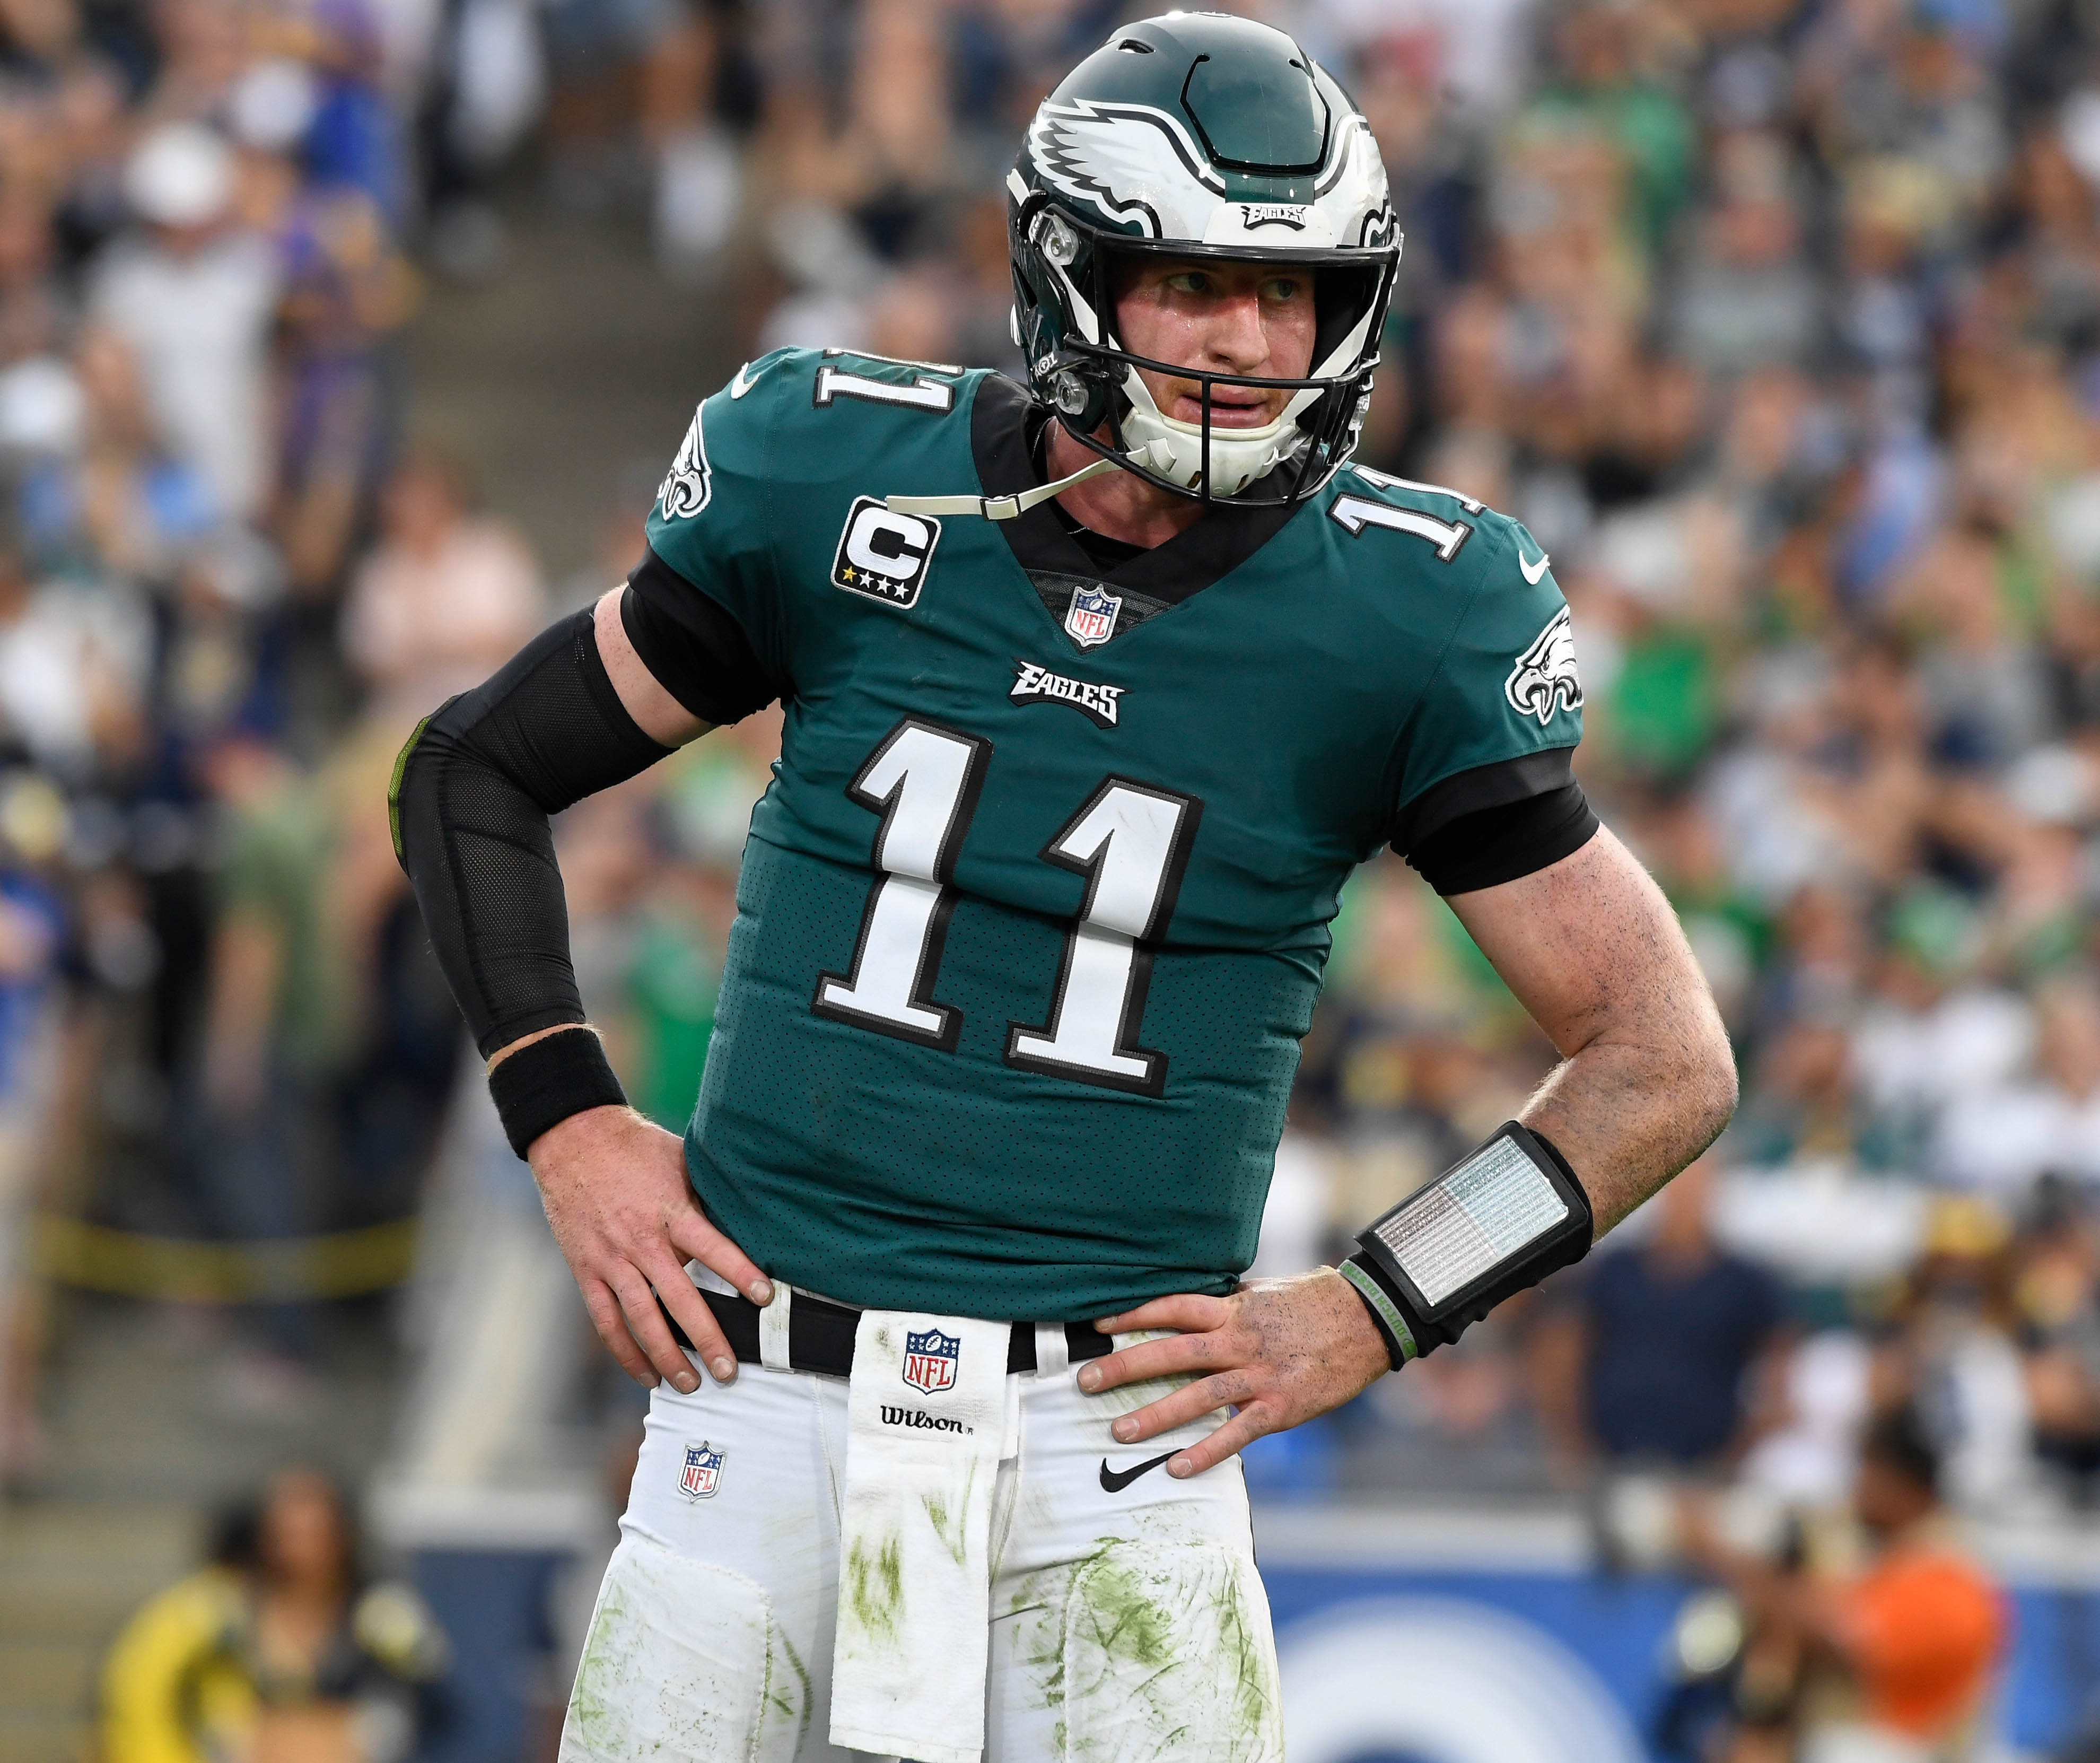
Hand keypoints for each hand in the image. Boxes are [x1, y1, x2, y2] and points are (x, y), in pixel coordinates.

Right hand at [528, 1103, 770, 1393]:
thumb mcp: (681, 1161)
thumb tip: (750, 1215)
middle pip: (679, 1298)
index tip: (765, 1298)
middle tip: (729, 1369)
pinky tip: (645, 1374)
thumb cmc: (636, 1149)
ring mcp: (611, 1259)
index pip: (713, 1247)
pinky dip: (624, 1351)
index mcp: (671, 1210)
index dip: (740, 1273)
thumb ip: (707, 1195)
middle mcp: (641, 1240)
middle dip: (706, 1337)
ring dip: (667, 1355)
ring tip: (690, 1384)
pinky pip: (606, 1320)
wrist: (574, 1140)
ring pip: (641, 1318)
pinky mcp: (586, 1269)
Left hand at [1076, 1269, 1390, 1476]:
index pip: (1174, 1308)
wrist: (1366, 1320)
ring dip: (1156, 1414)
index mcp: (1233, 1310)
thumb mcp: (1264, 1293)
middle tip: (1086, 1381)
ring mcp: (1260, 1375)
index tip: (1098, 1324)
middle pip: (1173, 1351)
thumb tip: (1190, 1310)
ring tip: (1118, 1430)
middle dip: (1126, 1366)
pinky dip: (1207, 1451)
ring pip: (1198, 1395)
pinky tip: (1177, 1466)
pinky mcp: (1280, 1406)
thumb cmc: (1312, 1303)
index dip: (1134, 1314)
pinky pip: (1237, 1432)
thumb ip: (1227, 1306)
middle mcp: (1240, 1341)